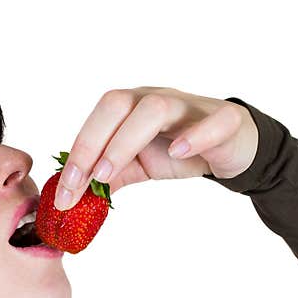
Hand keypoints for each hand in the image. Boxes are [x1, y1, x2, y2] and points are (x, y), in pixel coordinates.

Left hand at [53, 86, 258, 210]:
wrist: (233, 147)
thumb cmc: (182, 149)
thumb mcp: (138, 165)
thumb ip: (109, 177)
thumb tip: (73, 197)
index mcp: (133, 108)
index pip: (98, 120)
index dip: (78, 152)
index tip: (65, 190)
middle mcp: (156, 100)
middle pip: (118, 104)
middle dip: (92, 143)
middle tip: (82, 181)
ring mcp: (190, 108)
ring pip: (156, 108)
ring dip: (126, 140)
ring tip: (110, 174)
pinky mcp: (224, 121)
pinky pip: (212, 122)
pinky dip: (194, 136)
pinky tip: (177, 153)